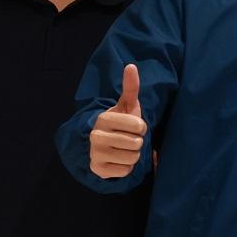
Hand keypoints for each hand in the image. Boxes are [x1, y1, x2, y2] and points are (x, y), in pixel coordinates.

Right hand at [90, 64, 146, 178]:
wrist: (101, 146)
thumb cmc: (120, 124)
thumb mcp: (126, 106)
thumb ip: (130, 87)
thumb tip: (131, 65)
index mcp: (104, 118)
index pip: (139, 126)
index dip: (141, 128)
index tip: (133, 127)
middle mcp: (96, 135)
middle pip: (136, 143)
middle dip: (137, 142)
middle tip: (128, 139)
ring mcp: (95, 153)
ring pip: (132, 158)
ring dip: (133, 155)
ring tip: (124, 149)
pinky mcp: (98, 170)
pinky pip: (126, 171)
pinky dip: (126, 167)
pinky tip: (118, 160)